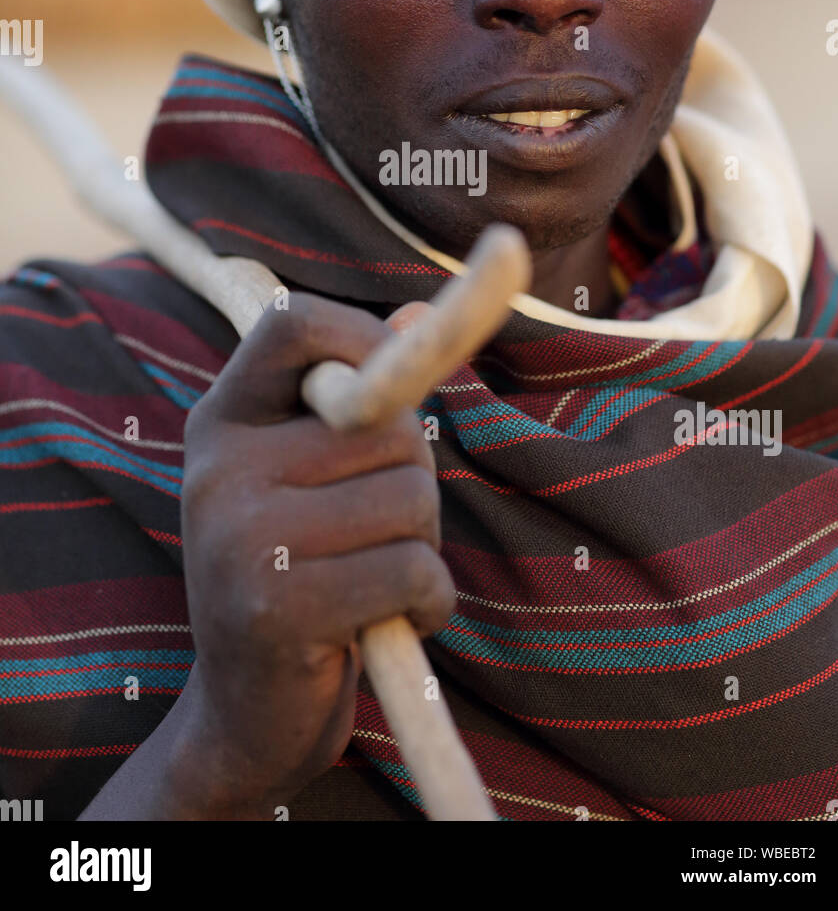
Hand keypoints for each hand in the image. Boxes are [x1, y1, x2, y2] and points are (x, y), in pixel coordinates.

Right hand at [172, 292, 454, 818]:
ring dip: (423, 547)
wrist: (247, 716)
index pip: (293, 323)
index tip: (400, 376)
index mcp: (224, 422)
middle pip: (388, 424)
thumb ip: (365, 401)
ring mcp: (240, 537)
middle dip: (414, 480)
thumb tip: (421, 314)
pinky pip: (413, 569)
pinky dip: (427, 602)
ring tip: (371, 581)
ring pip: (411, 496)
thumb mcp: (318, 478)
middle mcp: (219, 468)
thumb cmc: (303, 574)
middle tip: (371, 534)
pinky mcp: (276, 606)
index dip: (365, 334)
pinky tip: (384, 625)